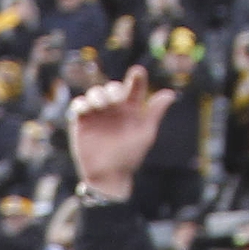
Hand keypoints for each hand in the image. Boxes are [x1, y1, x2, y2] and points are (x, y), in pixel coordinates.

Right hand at [67, 70, 176, 201]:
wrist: (108, 176)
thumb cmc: (130, 156)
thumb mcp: (145, 133)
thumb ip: (155, 112)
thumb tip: (170, 94)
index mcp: (131, 109)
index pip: (134, 87)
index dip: (136, 77)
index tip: (137, 73)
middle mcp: (114, 109)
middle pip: (112, 88)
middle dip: (113, 89)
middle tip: (116, 99)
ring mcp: (97, 114)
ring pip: (94, 93)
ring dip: (97, 94)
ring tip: (101, 105)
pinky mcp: (81, 123)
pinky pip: (78, 106)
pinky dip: (81, 103)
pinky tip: (86, 109)